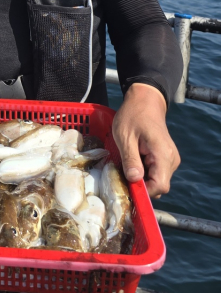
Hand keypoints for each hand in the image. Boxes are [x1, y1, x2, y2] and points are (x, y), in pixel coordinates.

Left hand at [113, 82, 180, 197]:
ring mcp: (170, 160)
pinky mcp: (165, 158)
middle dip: (140, 185)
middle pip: (158, 186)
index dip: (144, 191)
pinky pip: (155, 172)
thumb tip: (134, 180)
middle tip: (121, 174)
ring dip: (141, 178)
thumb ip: (130, 158)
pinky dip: (143, 171)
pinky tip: (132, 160)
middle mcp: (171, 161)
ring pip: (156, 180)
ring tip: (125, 164)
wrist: (144, 102)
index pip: (160, 185)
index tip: (126, 186)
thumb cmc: (133, 115)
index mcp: (163, 155)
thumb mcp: (125, 136)